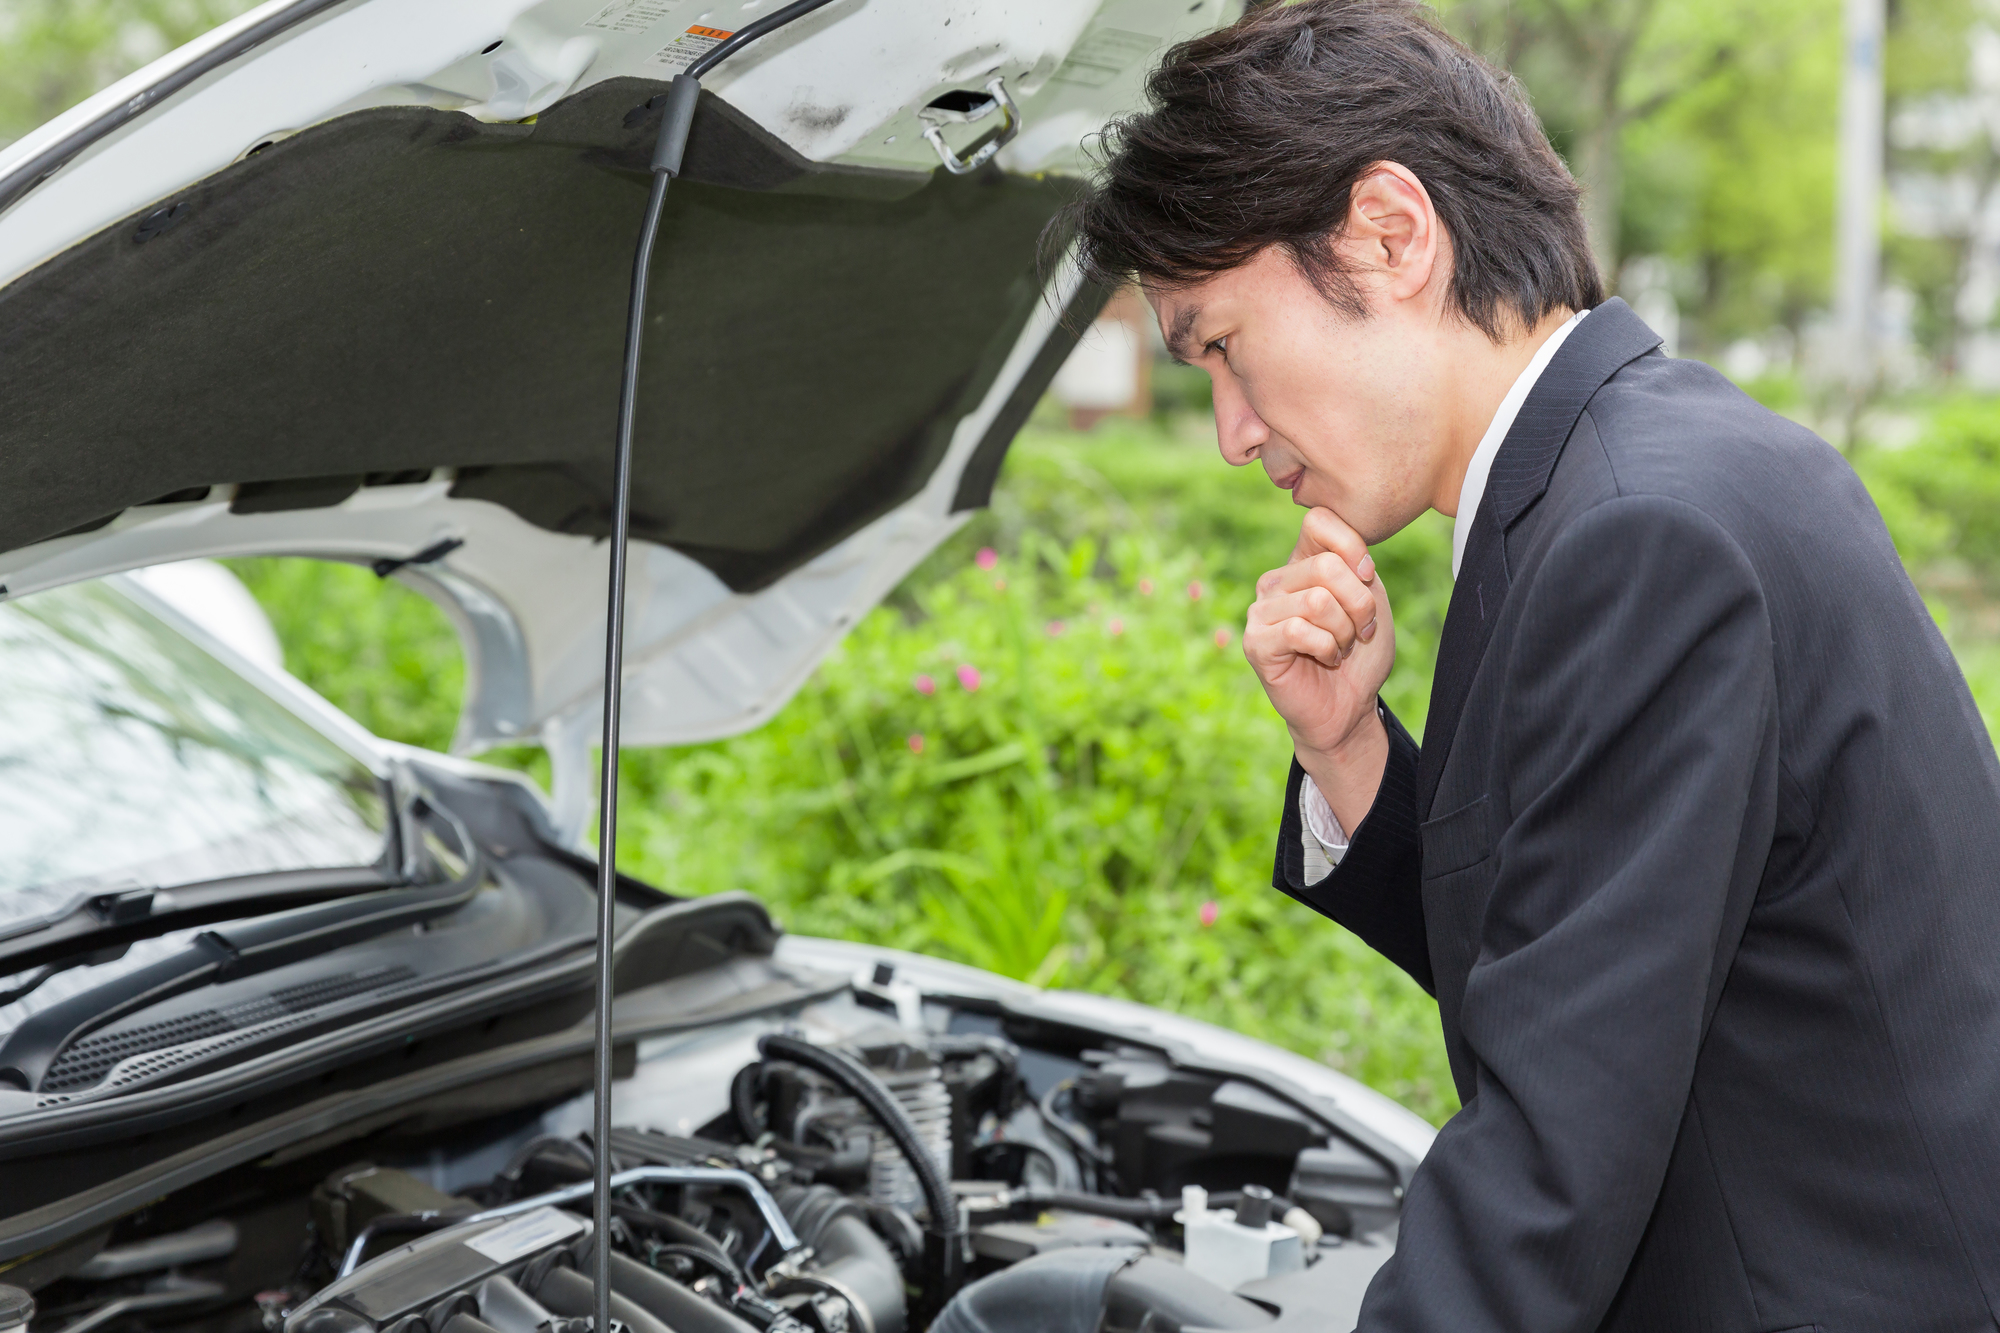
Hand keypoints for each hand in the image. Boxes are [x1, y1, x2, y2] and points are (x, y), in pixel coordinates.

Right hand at [1243, 507, 1393, 829]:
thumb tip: (1345, 561)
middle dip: (1359, 604)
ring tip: (1339, 648)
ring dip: (1344, 632)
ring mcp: (1260, 611)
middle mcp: (1275, 581)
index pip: (1319, 521)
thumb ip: (1357, 568)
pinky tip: (1324, 659)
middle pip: (1327, 566)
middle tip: (1359, 631)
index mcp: (1301, 563)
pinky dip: (1326, 649)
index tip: (1366, 580)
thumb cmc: (1359, 655)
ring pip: (1318, 601)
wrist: (1348, 706)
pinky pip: (1300, 630)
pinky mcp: (1256, 642)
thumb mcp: (1371, 600)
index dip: (1354, 548)